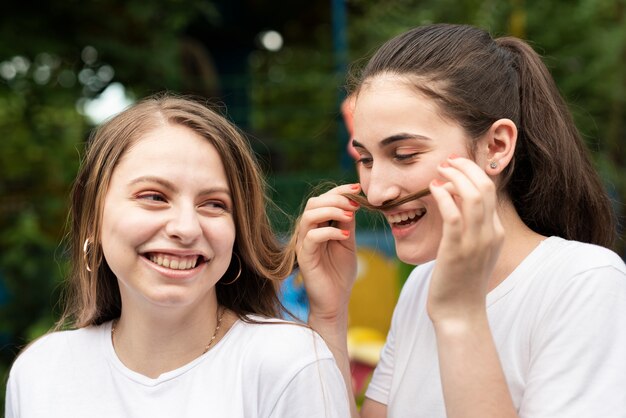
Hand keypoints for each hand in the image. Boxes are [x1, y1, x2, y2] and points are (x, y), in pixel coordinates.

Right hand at [295, 183, 360, 322]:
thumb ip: (347, 224)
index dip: (339, 191)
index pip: (323, 200)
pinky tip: (346, 235)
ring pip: (309, 216)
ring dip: (331, 211)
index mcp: (318, 226)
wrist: (335, 302)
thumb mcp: (348, 243)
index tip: (358, 188)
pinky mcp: (304, 257)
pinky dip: (330, 231)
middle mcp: (307, 232)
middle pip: (313, 203)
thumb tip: (353, 202)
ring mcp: (303, 244)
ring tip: (350, 216)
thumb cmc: (340, 273)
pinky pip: (312, 236)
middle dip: (336, 198)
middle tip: (355, 204)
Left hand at [427, 156, 503, 324]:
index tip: (455, 164)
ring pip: (472, 196)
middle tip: (447, 161)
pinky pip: (452, 215)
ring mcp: (475, 242)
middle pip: (485, 187)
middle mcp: (491, 234)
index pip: (490, 191)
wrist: (460, 314)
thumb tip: (455, 205)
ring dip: (455, 177)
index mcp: (496, 232)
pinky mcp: (456, 250)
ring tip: (439, 170)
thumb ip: (471, 229)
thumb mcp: (473, 251)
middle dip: (465, 167)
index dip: (473, 172)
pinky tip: (433, 190)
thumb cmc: (460, 282)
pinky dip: (444, 197)